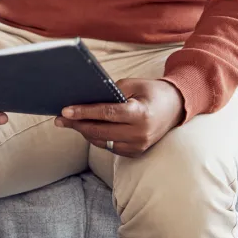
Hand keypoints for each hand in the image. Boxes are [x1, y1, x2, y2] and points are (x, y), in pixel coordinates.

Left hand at [55, 78, 184, 157]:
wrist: (177, 108)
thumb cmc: (153, 91)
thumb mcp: (134, 84)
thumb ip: (111, 91)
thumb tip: (86, 98)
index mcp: (140, 114)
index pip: (106, 114)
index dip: (84, 112)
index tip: (65, 110)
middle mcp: (139, 134)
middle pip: (100, 131)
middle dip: (77, 124)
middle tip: (59, 118)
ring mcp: (138, 146)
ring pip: (103, 142)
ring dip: (85, 132)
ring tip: (69, 122)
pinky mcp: (136, 152)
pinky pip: (110, 147)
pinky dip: (97, 138)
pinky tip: (86, 128)